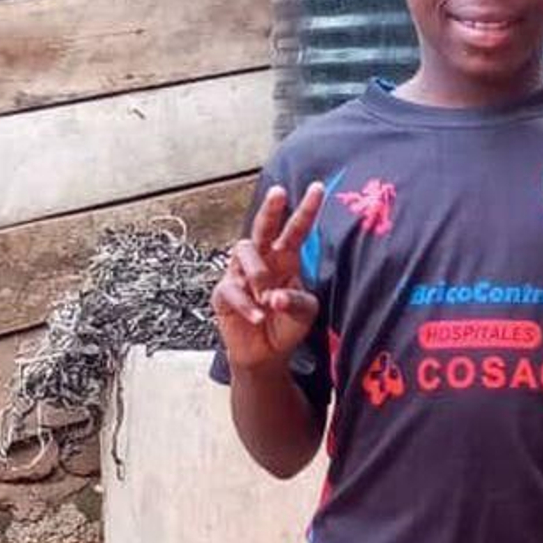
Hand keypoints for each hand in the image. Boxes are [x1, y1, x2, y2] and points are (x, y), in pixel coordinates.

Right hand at [212, 182, 325, 372]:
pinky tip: (259, 316)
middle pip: (262, 227)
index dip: (305, 210)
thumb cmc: (286, 325)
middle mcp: (262, 260)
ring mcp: (240, 274)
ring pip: (244, 252)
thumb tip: (274, 296)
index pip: (296, 231)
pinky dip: (247, 304)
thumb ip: (296, 301)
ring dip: (259, 275)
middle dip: (270, 208)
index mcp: (285, 260)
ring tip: (269, 300)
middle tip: (279, 192)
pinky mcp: (224, 293)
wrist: (265, 354)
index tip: (318, 188)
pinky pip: (232, 290)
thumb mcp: (304, 314)